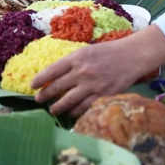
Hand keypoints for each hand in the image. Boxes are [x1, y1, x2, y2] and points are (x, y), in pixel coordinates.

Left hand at [33, 27, 164, 115]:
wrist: (132, 56)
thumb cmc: (109, 52)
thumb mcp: (87, 51)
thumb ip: (72, 62)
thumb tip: (55, 75)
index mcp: (77, 58)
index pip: (52, 71)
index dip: (40, 80)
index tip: (33, 86)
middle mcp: (82, 72)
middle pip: (58, 88)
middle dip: (45, 96)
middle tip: (39, 100)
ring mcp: (92, 86)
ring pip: (68, 102)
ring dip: (58, 107)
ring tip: (53, 110)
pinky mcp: (102, 96)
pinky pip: (84, 108)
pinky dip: (75, 112)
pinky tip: (71, 113)